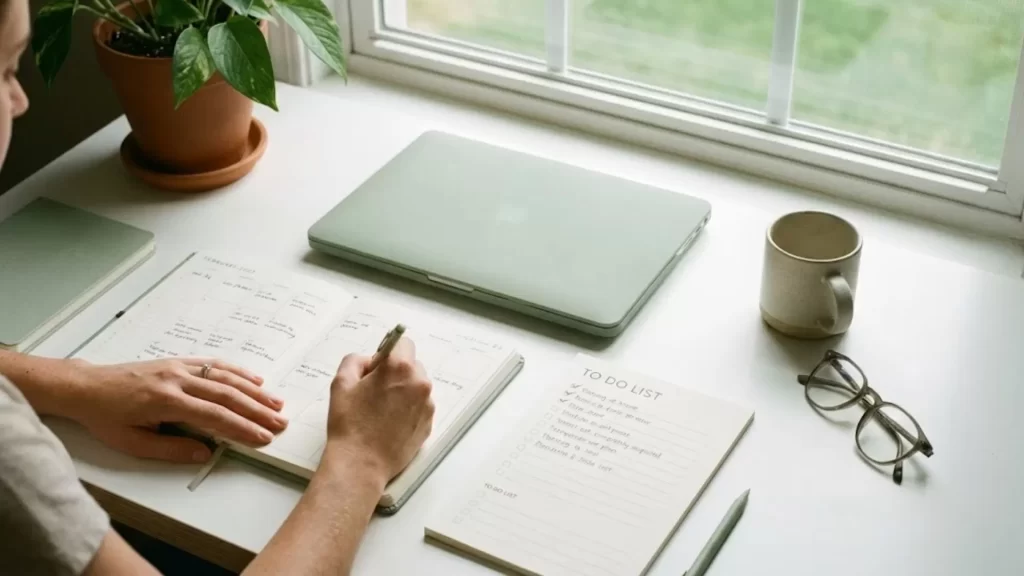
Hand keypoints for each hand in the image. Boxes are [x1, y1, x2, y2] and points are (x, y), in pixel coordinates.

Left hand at [66, 358, 287, 462]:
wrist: (86, 386)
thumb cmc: (106, 418)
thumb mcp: (132, 443)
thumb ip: (170, 449)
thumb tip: (206, 452)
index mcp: (166, 401)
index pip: (214, 416)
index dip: (242, 428)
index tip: (263, 438)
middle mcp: (177, 380)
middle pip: (227, 395)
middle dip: (257, 411)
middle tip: (280, 423)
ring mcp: (180, 367)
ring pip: (226, 378)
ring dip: (255, 391)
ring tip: (277, 404)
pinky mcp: (179, 361)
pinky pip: (215, 364)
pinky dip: (238, 372)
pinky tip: (255, 381)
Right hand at [324, 338, 434, 484]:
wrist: (361, 463)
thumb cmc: (349, 424)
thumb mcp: (341, 383)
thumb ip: (356, 360)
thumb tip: (371, 361)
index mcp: (399, 368)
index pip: (403, 342)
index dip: (388, 353)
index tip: (377, 368)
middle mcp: (419, 383)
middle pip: (412, 365)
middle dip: (396, 372)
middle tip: (375, 392)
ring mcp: (427, 404)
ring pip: (417, 386)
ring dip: (403, 391)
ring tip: (382, 411)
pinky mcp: (429, 423)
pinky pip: (420, 406)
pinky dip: (408, 409)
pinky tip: (390, 423)